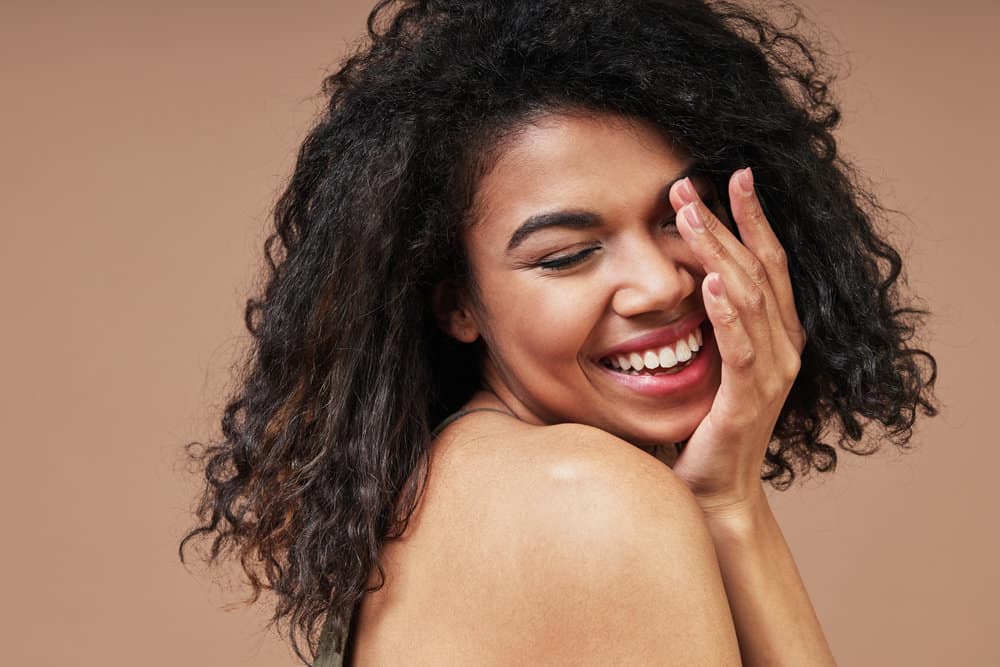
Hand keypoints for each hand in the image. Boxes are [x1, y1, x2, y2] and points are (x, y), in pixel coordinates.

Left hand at [666, 167, 806, 515]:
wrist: (715, 489)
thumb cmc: (708, 423)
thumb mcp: (711, 360)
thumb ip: (709, 320)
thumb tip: (682, 273)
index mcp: (776, 332)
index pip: (767, 262)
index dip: (751, 218)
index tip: (729, 175)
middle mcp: (783, 346)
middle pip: (757, 269)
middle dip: (725, 222)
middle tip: (688, 183)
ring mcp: (770, 373)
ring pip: (747, 299)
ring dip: (718, 253)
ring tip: (689, 216)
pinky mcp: (748, 401)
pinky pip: (740, 350)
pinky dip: (726, 314)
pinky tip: (709, 285)